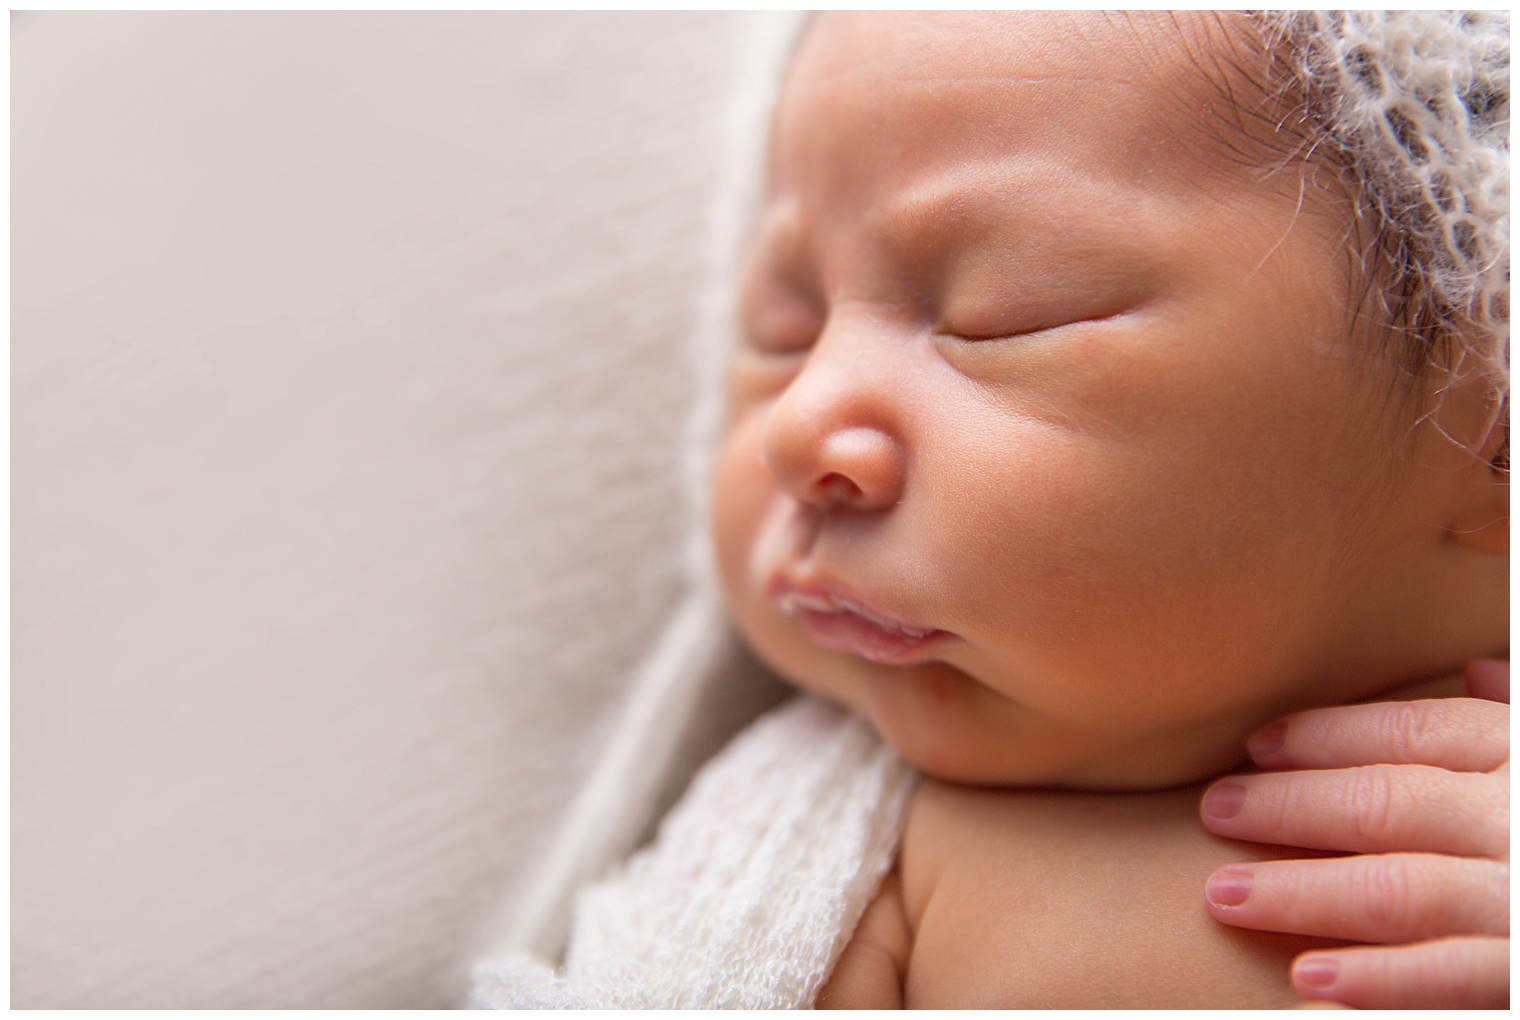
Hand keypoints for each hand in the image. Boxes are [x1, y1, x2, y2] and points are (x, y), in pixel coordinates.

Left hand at [1198, 661, 1508, 1008]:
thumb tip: (1478, 667)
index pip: (1424, 731)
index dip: (1333, 735)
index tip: (1260, 742)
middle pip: (1393, 802)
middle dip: (1294, 806)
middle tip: (1216, 809)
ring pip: (1406, 889)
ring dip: (1308, 893)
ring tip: (1225, 893)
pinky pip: (1463, 981)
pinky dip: (1387, 985)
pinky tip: (1313, 981)